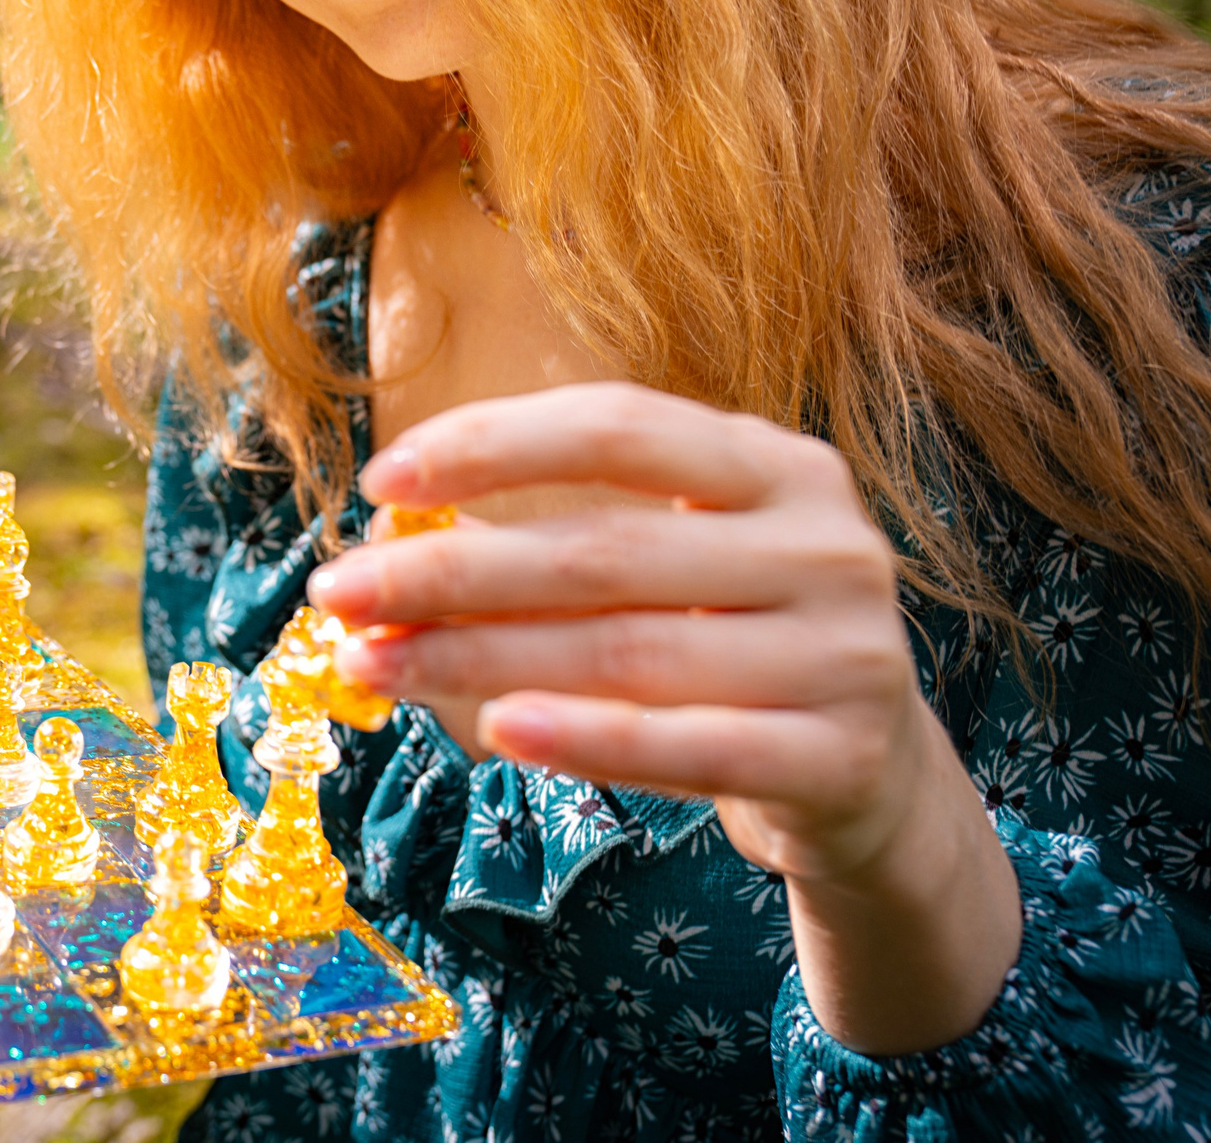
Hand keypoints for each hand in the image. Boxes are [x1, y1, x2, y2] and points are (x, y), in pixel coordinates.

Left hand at [306, 382, 1017, 1053]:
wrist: (874, 784)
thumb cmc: (735, 647)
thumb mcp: (681, 566)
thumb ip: (568, 536)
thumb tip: (392, 535)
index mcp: (781, 467)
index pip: (619, 427)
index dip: (494, 444)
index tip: (381, 479)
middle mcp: (827, 546)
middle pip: (602, 550)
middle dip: (450, 570)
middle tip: (336, 592)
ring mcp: (844, 655)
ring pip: (626, 652)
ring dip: (477, 661)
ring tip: (373, 664)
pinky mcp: (841, 759)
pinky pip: (687, 747)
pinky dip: (585, 738)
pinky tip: (495, 731)